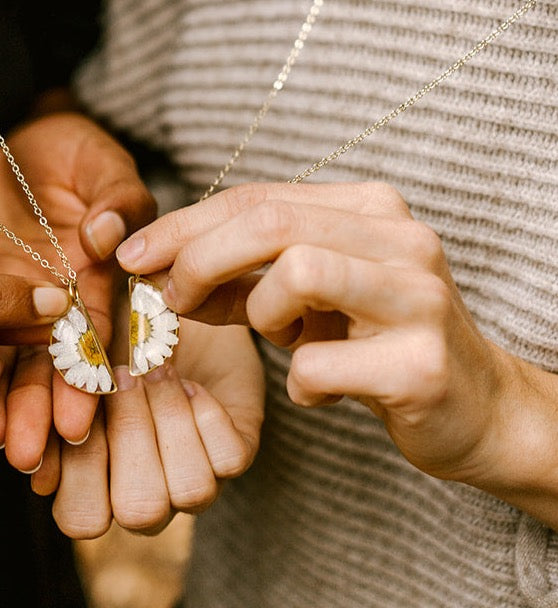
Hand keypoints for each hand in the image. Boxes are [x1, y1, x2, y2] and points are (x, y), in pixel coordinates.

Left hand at [0, 111, 155, 470]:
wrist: (14, 144)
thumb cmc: (70, 152)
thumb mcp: (100, 162)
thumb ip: (116, 196)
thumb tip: (105, 232)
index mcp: (97, 281)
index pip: (95, 334)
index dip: (88, 374)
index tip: (82, 412)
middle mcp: (55, 307)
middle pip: (53, 365)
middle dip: (45, 408)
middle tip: (35, 450)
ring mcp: (8, 308)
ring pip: (11, 366)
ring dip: (9, 409)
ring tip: (2, 445)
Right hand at [46, 332, 261, 538]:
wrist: (158, 305)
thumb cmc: (95, 335)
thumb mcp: (58, 360)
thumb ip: (39, 405)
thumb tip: (39, 474)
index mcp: (91, 484)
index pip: (81, 517)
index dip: (81, 470)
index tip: (81, 407)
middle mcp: (144, 493)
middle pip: (140, 512)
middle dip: (131, 436)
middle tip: (124, 375)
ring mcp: (191, 477)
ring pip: (191, 489)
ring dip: (170, 418)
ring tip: (156, 368)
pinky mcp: (233, 450)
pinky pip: (229, 458)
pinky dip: (208, 413)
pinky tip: (189, 383)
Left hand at [116, 181, 550, 494]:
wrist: (476, 409)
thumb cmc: (374, 343)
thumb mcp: (304, 297)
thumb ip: (239, 274)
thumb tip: (156, 269)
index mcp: (369, 209)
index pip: (257, 198)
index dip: (183, 224)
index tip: (131, 254)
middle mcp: (400, 238)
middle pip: (270, 223)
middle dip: (198, 259)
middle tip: (172, 300)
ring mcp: (417, 297)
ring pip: (297, 272)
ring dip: (260, 313)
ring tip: (279, 338)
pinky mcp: (422, 364)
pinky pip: (319, 366)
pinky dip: (301, 384)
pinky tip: (320, 390)